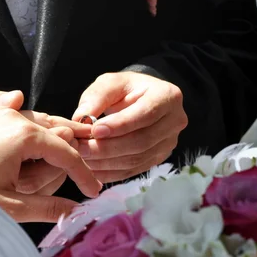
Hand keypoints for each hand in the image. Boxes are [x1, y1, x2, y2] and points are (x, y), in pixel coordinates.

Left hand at [0, 107, 101, 222]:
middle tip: (76, 182)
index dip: (84, 174)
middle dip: (66, 157)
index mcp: (22, 134)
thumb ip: (50, 208)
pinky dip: (28, 139)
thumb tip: (77, 212)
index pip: (66, 152)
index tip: (93, 192)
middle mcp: (11, 115)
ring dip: (48, 147)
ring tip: (53, 171)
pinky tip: (27, 158)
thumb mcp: (9, 206)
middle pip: (54, 133)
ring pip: (36, 126)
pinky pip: (16, 123)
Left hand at [72, 72, 187, 182]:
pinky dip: (111, 173)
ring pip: (137, 159)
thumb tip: (81, 119)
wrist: (140, 101)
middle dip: (109, 147)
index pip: (145, 114)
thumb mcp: (110, 83)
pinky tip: (92, 170)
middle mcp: (175, 121)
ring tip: (82, 159)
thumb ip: (96, 97)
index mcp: (167, 96)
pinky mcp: (159, 158)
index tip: (95, 130)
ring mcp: (169, 143)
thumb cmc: (125, 89)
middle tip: (82, 148)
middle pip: (142, 141)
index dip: (120, 125)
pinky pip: (134, 170)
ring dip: (107, 162)